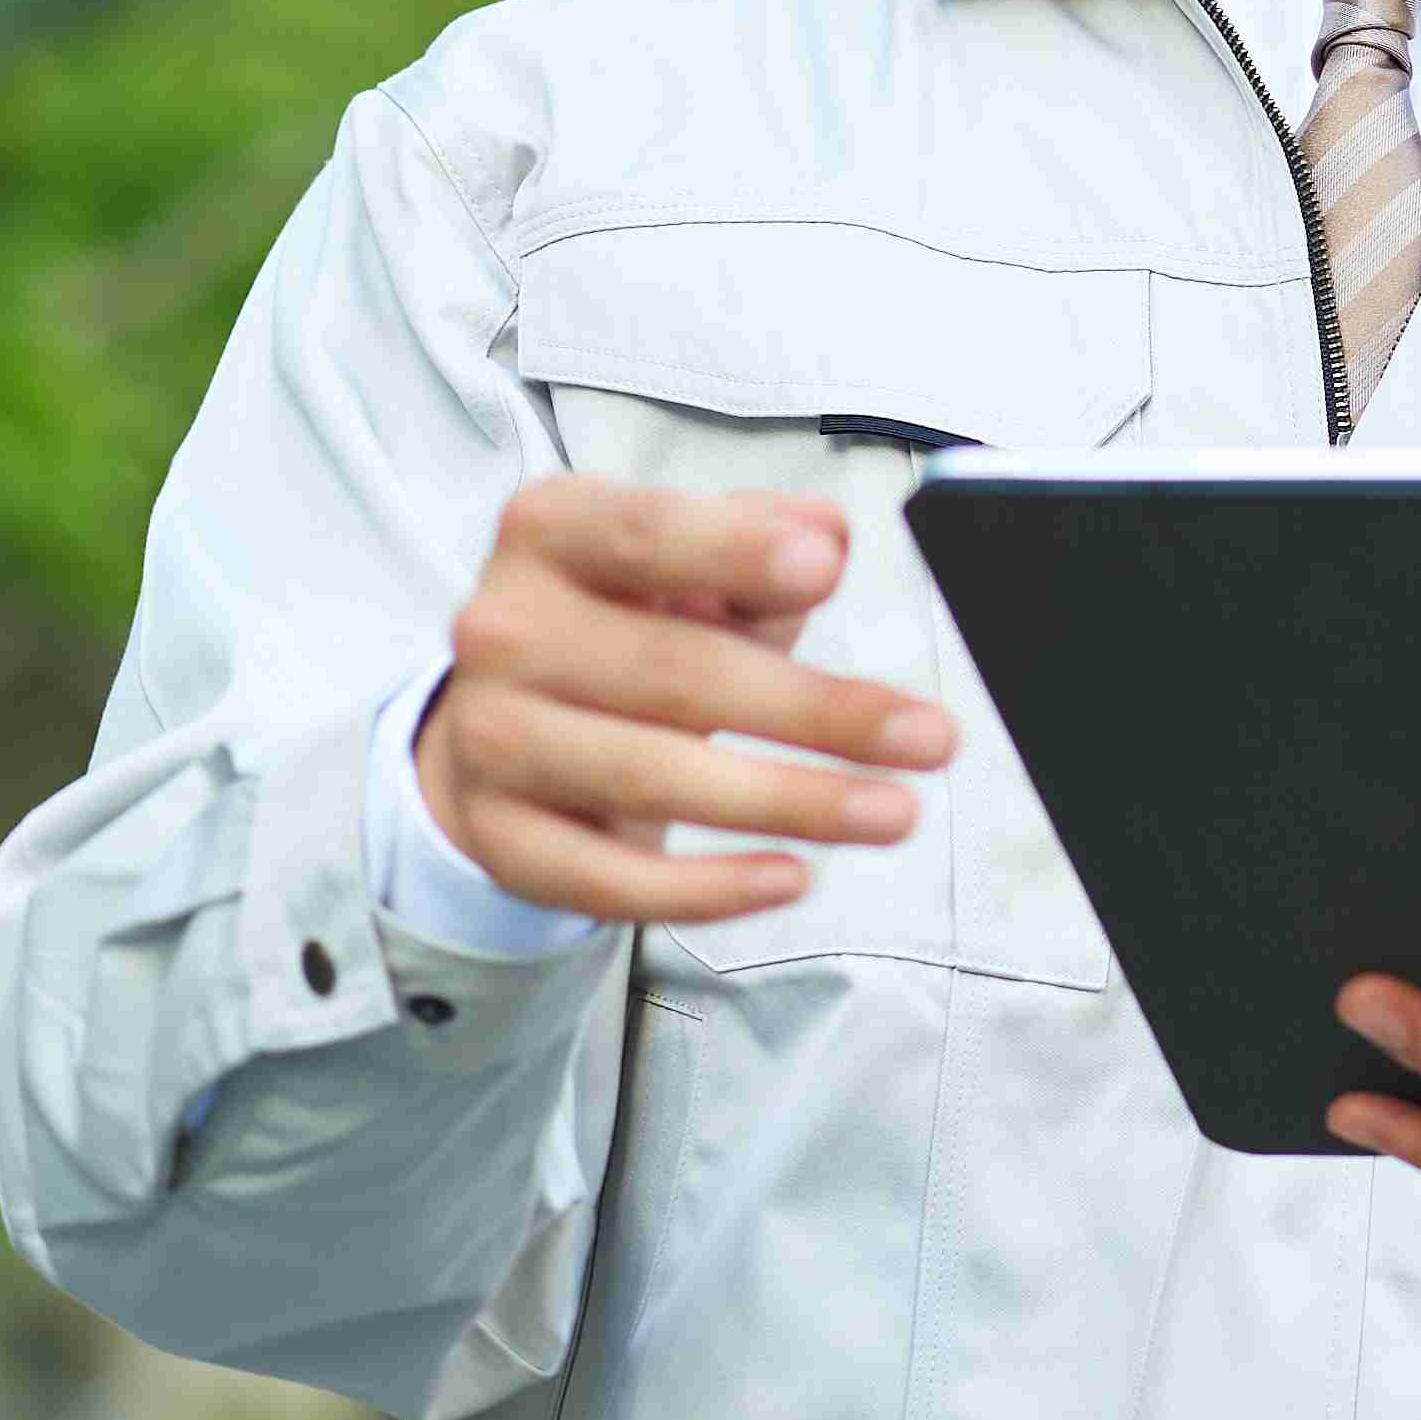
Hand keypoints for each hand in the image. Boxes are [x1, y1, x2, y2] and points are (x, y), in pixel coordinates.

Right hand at [410, 475, 957, 926]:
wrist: (509, 719)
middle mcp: (504, 630)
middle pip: (672, 673)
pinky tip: (791, 876)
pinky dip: (706, 887)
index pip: (642, 533)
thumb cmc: (625, 623)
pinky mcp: (503, 838)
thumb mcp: (690, 561)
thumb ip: (760, 539)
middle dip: (816, 709)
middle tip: (928, 736)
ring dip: (788, 800)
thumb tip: (825, 536)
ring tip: (892, 812)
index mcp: (550, 532)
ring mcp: (492, 739)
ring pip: (648, 778)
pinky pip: (607, 878)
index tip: (826, 571)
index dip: (733, 548)